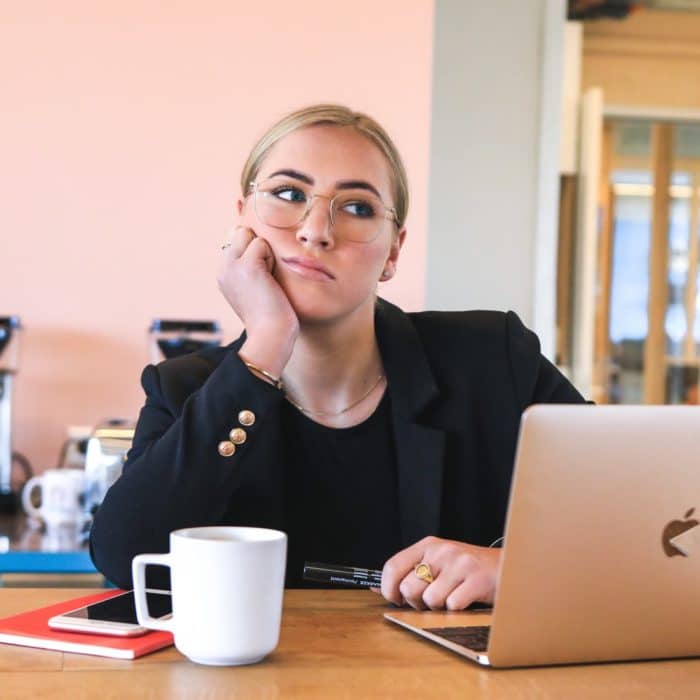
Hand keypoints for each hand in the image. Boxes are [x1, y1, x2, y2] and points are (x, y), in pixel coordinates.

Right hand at [217, 225, 298, 376]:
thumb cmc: (270, 314)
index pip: (236, 238)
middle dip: (258, 247)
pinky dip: (270, 258)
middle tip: (264, 277)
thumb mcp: (252, 287)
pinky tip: (269, 280)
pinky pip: (261, 244)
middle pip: (241, 232)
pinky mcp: (245, 265)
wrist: (270, 334)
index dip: (254, 251)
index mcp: (222, 272)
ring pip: (250, 234)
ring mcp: (231, 265)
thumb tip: (256, 241)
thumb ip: (248, 265)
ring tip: (266, 279)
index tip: (259, 278)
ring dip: (265, 253)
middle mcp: (222, 267)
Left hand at [378, 536, 500, 610]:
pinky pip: (452, 605)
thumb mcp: (438, 564)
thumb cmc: (470, 570)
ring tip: (452, 598)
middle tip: (432, 600)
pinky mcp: (477, 579)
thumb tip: (376, 588)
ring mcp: (460, 563)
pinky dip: (457, 610)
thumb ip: (410, 573)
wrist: (511, 566)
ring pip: (430, 599)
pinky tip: (467, 600)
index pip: (393, 565)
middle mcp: (442, 550)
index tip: (395, 600)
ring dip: (439, 607)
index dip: (388, 588)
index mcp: (428, 545)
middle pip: (409, 587)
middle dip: (417, 602)